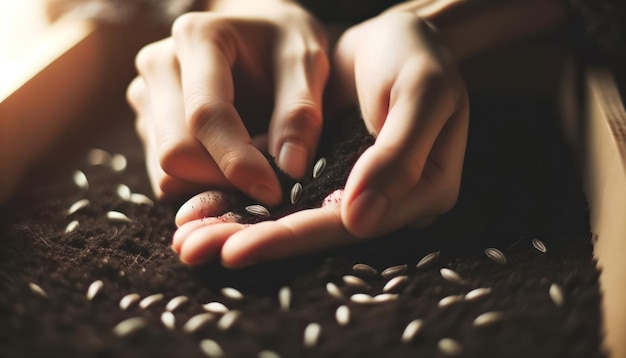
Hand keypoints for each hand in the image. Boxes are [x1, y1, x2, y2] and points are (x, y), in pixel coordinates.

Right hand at [126, 2, 328, 203]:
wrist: (260, 33)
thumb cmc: (284, 44)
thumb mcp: (307, 62)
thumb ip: (301, 113)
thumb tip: (291, 169)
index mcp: (198, 38)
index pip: (206, 116)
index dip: (239, 162)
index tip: (276, 190)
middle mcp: (160, 65)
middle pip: (176, 152)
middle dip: (225, 179)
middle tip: (271, 176)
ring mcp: (147, 97)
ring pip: (167, 173)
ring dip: (215, 184)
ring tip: (254, 158)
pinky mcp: (148, 125)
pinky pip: (167, 179)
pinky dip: (203, 184)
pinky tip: (232, 162)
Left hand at [171, 11, 468, 267]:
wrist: (397, 38)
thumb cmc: (418, 55)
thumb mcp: (421, 92)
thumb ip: (396, 157)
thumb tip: (357, 221)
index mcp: (421, 192)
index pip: (348, 224)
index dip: (291, 238)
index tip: (235, 250)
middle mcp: (384, 201)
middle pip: (312, 231)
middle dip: (251, 240)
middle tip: (193, 251)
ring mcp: (351, 189)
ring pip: (290, 216)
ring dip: (237, 227)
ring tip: (187, 241)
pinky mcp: (323, 172)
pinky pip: (281, 191)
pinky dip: (242, 199)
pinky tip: (203, 208)